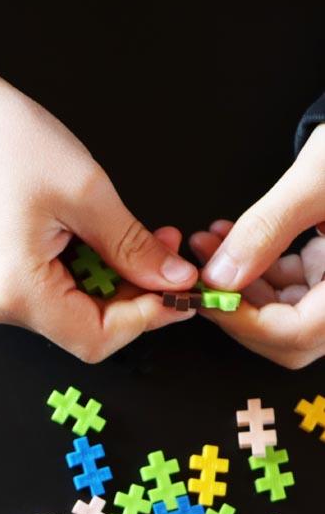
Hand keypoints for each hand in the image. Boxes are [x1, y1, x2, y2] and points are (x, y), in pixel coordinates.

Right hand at [0, 60, 197, 363]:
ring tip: (149, 241)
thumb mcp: (87, 193)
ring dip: (118, 285)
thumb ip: (132, 247)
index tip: (180, 291)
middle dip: (136, 300)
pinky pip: (60, 294)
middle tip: (172, 259)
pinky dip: (95, 275)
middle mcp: (4, 305)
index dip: (144, 320)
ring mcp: (2, 294)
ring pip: (77, 314)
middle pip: (86, 331)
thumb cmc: (8, 146)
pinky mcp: (5, 279)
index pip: (93, 338)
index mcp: (17, 291)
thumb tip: (173, 280)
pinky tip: (112, 244)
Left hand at [188, 124, 324, 368]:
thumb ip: (268, 228)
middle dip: (237, 306)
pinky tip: (231, 239)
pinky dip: (258, 269)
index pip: (297, 334)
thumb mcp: (320, 178)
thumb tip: (221, 275)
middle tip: (201, 275)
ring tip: (208, 245)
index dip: (245, 322)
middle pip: (288, 335)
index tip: (208, 296)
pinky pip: (292, 287)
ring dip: (240, 283)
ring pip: (284, 313)